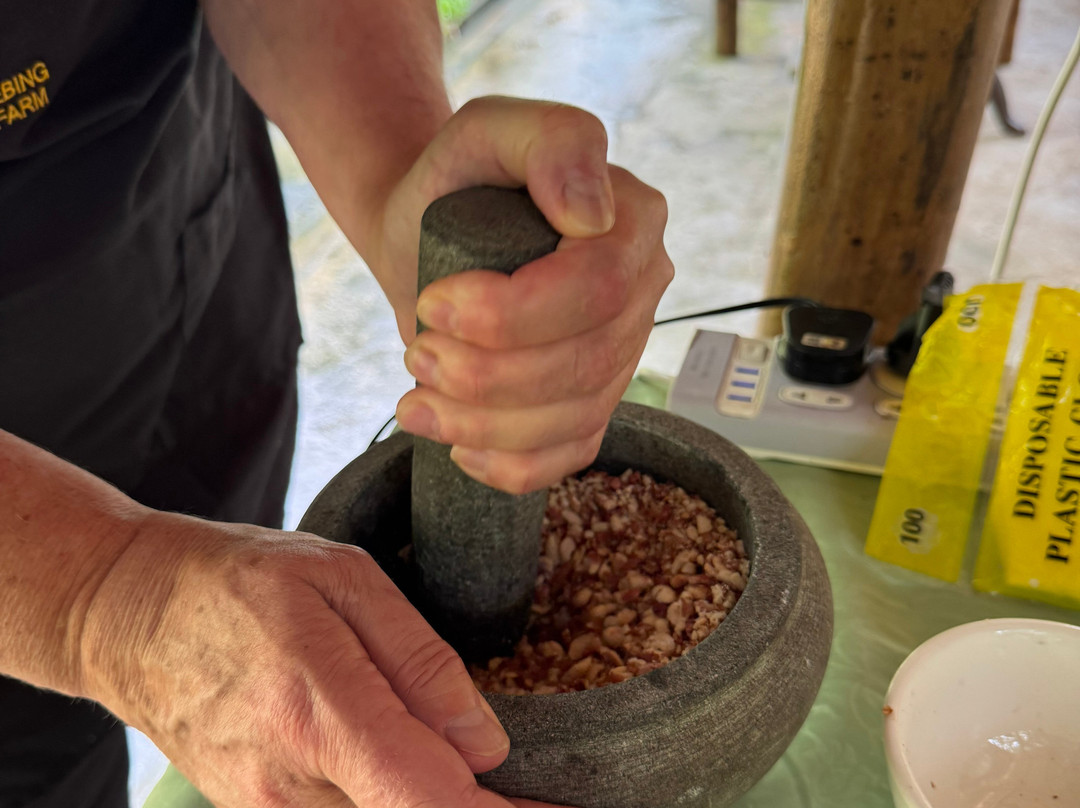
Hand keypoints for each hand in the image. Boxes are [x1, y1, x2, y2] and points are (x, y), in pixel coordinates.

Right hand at [79, 511, 565, 806]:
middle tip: (518, 777)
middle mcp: (290, 781)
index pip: (430, 800)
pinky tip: (398, 758)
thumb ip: (419, 660)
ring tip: (451, 753)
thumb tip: (484, 741)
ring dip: (428, 794)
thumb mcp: (341, 580)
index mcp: (318, 709)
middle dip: (475, 802)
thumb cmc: (237, 580)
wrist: (128, 615)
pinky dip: (386, 795)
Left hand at [376, 96, 672, 493]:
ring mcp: (621, 354)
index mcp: (634, 223)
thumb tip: (594, 216)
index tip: (435, 303)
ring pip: (575, 418)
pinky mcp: (590, 404)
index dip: (514, 314)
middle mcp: (641, 292)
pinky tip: (459, 448)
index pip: (598, 289)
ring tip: (417, 402)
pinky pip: (568, 456)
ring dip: (484, 425)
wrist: (424, 235)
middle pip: (587, 363)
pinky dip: (510, 466)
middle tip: (417, 352)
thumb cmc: (455, 181)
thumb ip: (552, 142)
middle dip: (490, 375)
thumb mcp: (489, 130)